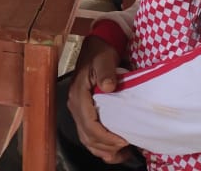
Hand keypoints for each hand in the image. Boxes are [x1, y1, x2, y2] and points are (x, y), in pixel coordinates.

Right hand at [68, 37, 131, 162]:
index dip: (105, 136)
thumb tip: (108, 87)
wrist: (96, 46)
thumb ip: (106, 72)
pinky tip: (113, 150)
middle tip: (126, 148)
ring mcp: (78, 109)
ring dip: (103, 149)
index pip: (89, 124)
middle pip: (87, 135)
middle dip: (106, 146)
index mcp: (78, 94)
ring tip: (121, 154)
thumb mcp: (104, 59)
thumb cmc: (100, 53)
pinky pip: (88, 134)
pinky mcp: (84, 111)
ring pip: (87, 139)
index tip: (122, 140)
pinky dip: (100, 146)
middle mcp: (75, 105)